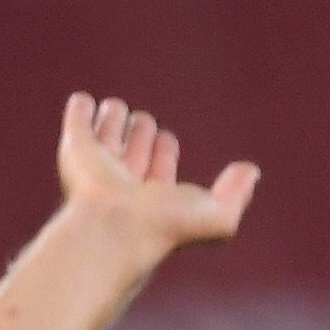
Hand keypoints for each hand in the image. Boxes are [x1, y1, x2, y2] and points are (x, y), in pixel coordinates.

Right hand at [55, 94, 258, 253]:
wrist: (116, 227)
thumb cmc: (165, 228)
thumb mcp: (218, 217)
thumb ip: (237, 195)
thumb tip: (252, 171)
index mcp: (156, 193)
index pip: (161, 159)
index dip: (164, 150)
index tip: (166, 143)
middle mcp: (127, 177)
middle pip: (136, 140)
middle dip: (141, 130)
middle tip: (144, 125)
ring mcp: (100, 163)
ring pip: (110, 127)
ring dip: (114, 115)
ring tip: (116, 110)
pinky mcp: (77, 149)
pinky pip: (78, 120)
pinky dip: (81, 109)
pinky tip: (85, 102)